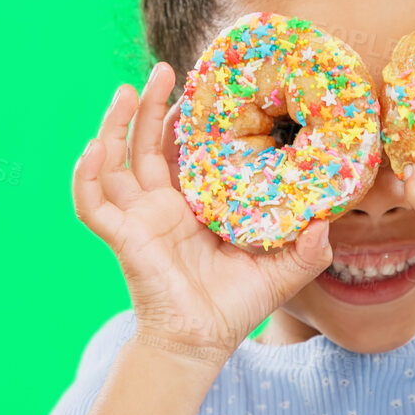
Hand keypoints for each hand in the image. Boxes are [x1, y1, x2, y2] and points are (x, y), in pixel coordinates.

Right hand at [72, 62, 334, 361]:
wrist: (201, 344)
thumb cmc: (235, 308)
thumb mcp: (282, 273)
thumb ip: (308, 250)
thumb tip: (328, 222)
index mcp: (193, 204)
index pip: (185, 150)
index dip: (190, 118)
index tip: (206, 86)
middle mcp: (161, 205)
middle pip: (145, 143)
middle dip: (149, 105)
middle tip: (165, 69)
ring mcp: (139, 219)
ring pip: (114, 161)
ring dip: (114, 125)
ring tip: (125, 89)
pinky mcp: (123, 237)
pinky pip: (92, 203)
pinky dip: (86, 175)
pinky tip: (94, 148)